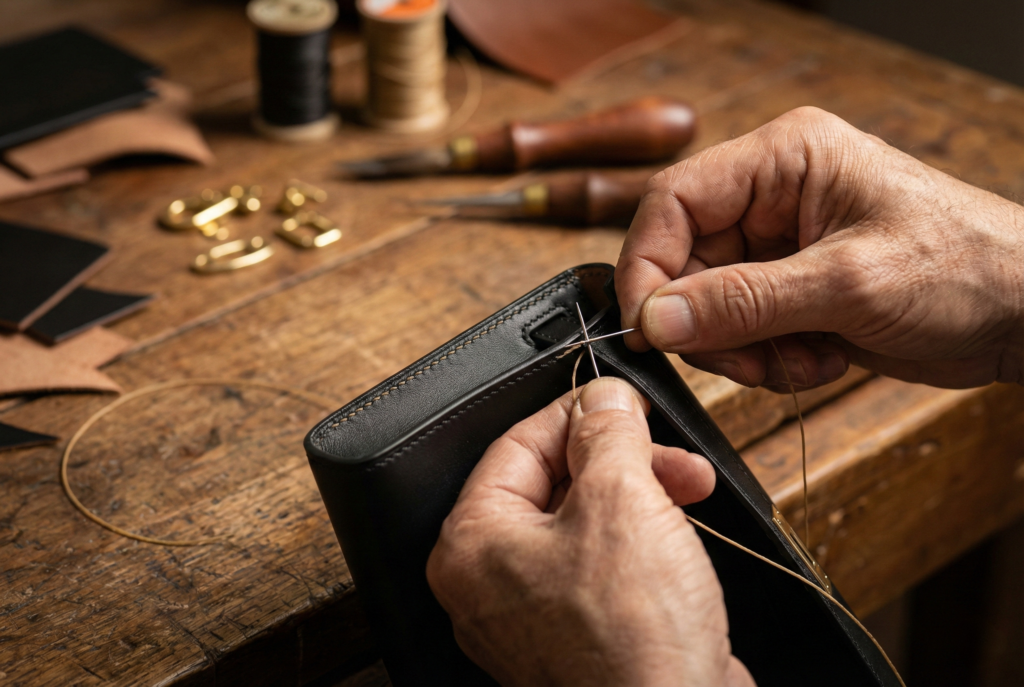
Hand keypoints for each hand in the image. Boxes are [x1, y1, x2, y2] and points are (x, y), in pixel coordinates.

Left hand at [427, 377, 754, 686]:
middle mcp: (490, 583)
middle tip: (667, 450)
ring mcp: (532, 617)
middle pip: (552, 484)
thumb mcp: (622, 500)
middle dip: (620, 458)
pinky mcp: (576, 638)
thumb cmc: (634, 636)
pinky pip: (599, 566)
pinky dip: (640, 540)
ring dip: (640, 493)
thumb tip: (602, 395)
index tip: (619, 398)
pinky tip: (680, 529)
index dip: (575, 412)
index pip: (516, 446)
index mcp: (473, 544)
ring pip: (582, 523)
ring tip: (692, 485)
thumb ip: (607, 432)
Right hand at [617, 106, 1023, 389]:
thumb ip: (743, 302)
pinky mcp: (792, 289)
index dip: (650, 265)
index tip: (648, 326)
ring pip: (708, 305)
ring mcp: (781, 245)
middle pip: (685, 261)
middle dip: (708, 323)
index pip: (674, 202)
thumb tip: (655, 318)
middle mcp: (773, 196)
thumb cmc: (967, 268)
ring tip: (799, 359)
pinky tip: (820, 359)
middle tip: (744, 359)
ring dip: (743, 349)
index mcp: (784, 159)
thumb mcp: (847, 285)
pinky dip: (769, 359)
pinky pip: (741, 331)